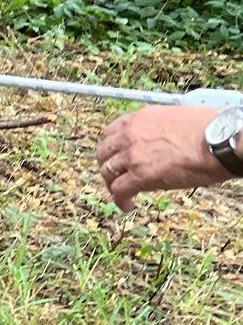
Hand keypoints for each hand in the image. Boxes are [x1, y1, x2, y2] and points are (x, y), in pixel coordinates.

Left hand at [97, 105, 232, 210]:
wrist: (219, 140)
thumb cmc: (210, 129)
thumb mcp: (177, 118)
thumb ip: (160, 128)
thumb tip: (164, 141)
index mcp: (141, 118)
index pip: (112, 132)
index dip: (112, 147)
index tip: (117, 155)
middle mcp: (131, 134)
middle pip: (104, 152)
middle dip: (108, 165)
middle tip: (116, 175)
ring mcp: (132, 155)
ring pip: (108, 172)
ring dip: (112, 184)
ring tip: (122, 193)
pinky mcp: (140, 175)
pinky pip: (119, 191)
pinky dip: (121, 200)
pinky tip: (128, 206)